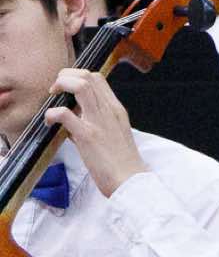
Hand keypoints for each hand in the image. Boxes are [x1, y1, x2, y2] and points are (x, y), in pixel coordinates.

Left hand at [46, 68, 145, 197]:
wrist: (131, 180)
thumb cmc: (122, 161)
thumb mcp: (114, 133)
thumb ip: (97, 120)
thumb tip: (73, 114)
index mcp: (116, 109)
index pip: (97, 78)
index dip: (76, 76)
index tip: (65, 89)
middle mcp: (109, 110)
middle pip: (87, 76)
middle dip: (65, 76)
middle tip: (55, 91)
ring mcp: (99, 121)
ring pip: (79, 86)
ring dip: (60, 86)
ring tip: (52, 98)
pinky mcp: (88, 136)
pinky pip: (64, 113)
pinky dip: (51, 113)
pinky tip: (49, 122)